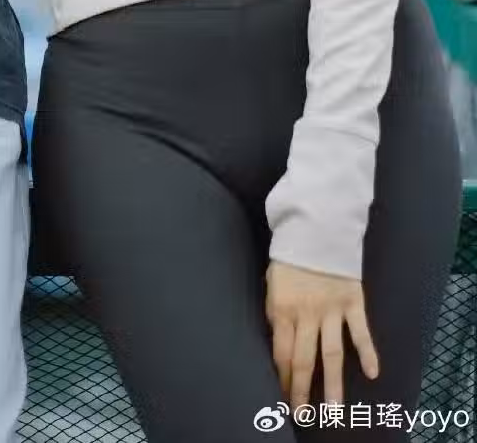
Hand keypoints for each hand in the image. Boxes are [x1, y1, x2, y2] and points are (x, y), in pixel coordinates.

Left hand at [266, 259, 377, 409]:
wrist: (316, 227)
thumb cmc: (290, 257)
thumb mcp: (273, 283)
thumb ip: (276, 313)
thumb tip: (278, 342)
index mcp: (282, 309)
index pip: (281, 353)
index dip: (282, 378)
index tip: (284, 399)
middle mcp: (307, 314)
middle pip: (304, 359)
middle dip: (302, 390)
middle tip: (303, 416)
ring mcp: (332, 309)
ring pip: (332, 353)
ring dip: (333, 383)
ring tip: (334, 410)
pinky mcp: (353, 301)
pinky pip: (360, 331)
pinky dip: (368, 352)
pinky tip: (372, 373)